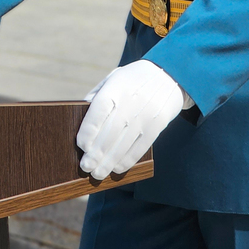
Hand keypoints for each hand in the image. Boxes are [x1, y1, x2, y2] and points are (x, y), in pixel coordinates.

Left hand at [77, 60, 188, 179]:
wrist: (169, 75)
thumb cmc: (133, 79)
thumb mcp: (114, 78)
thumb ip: (97, 96)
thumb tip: (80, 118)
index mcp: (116, 87)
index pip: (98, 112)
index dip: (88, 132)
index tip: (81, 146)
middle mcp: (130, 102)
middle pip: (109, 134)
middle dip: (96, 154)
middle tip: (85, 167)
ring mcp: (145, 115)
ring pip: (123, 145)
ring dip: (108, 162)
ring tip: (97, 173)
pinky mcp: (156, 126)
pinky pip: (139, 148)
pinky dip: (126, 161)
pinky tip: (116, 168)